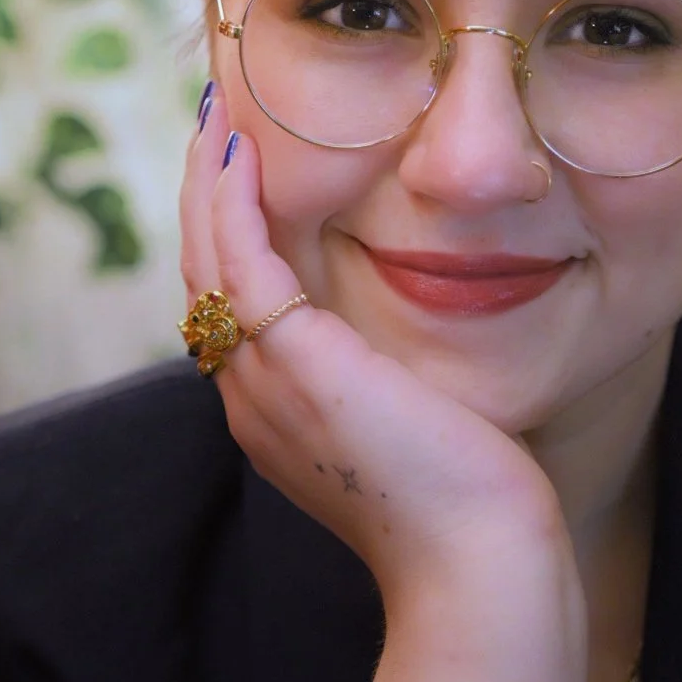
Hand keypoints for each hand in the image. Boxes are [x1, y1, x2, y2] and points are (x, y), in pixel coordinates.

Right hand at [179, 87, 566, 601]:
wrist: (478, 560)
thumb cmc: (468, 502)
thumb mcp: (413, 425)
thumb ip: (389, 380)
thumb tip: (407, 344)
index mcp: (276, 413)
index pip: (232, 309)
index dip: (230, 238)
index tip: (245, 177)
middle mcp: (251, 397)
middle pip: (204, 276)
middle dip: (207, 199)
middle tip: (216, 128)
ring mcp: (262, 382)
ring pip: (206, 260)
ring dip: (208, 184)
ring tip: (218, 121)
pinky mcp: (293, 360)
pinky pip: (239, 260)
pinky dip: (232, 201)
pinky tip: (241, 152)